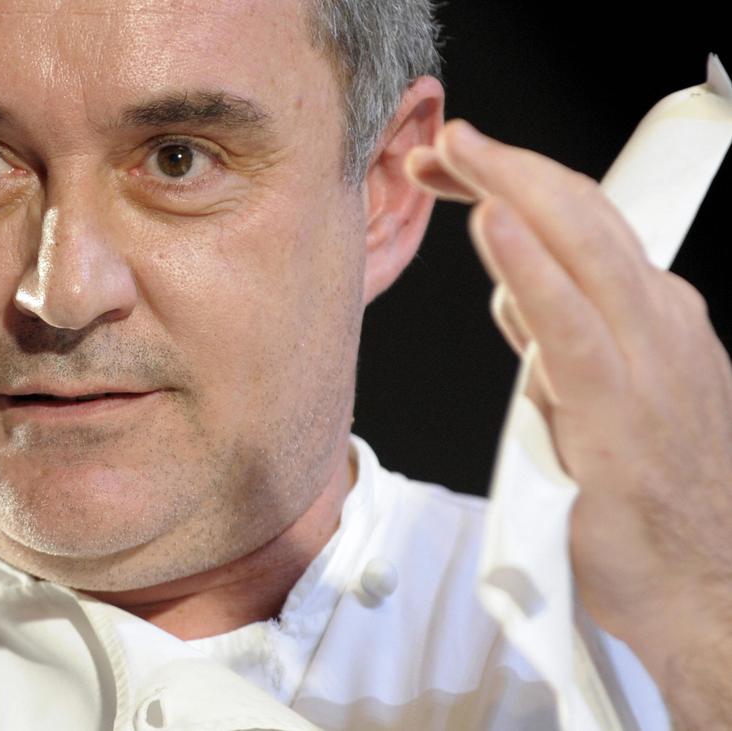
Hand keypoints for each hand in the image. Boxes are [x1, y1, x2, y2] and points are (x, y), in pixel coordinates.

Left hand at [404, 121, 731, 696]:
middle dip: (505, 169)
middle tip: (437, 146)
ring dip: (513, 190)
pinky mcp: (621, 415)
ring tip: (455, 155)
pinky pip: (568, 327)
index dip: (515, 182)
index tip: (450, 166)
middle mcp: (658, 323)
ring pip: (581, 250)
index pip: (580, 224)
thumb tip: (513, 286)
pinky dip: (530, 269)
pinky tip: (493, 225)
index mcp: (651, 315)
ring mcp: (647, 364)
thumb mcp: (599, 396)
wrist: (709, 589)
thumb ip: (560, 338)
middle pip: (579, 218)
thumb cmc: (650, 497)